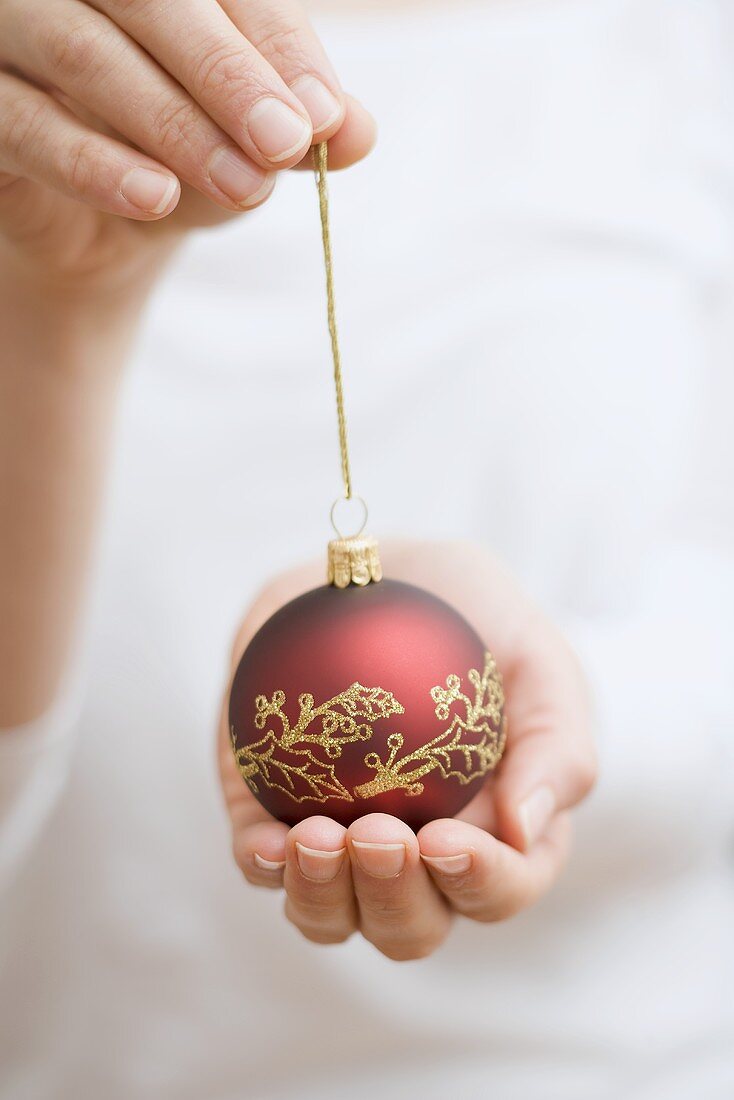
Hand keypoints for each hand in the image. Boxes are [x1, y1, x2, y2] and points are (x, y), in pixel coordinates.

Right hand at [0, 0, 374, 289]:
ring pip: (81, 51)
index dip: (277, 45)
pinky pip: (22, 123)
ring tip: (241, 186)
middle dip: (226, 75)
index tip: (325, 116)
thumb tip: (358, 131)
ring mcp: (14, 31)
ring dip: (170, 122)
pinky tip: (155, 197)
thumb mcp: (249, 144)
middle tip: (284, 143)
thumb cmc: (180, 156)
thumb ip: (299, 127)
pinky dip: (91, 163)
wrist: (99, 225)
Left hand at [219, 541, 596, 960]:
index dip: (480, 885)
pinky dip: (262, 866)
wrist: (383, 570)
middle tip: (379, 832)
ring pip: (332, 914)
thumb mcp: (539, 661)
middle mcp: (421, 852)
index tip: (447, 840)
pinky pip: (262, 864)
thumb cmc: (476, 616)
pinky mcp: (273, 808)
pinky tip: (266, 841)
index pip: (501, 890)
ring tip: (315, 838)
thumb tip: (527, 830)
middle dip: (396, 900)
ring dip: (324, 897)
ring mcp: (344, 838)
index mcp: (498, 831)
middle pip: (411, 925)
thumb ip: (556, 746)